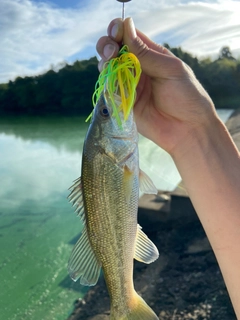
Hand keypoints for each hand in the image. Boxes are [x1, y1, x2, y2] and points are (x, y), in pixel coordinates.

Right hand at [96, 18, 216, 156]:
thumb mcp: (170, 69)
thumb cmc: (186, 96)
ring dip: (104, 63)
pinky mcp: (123, 103)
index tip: (115, 31)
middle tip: (111, 51)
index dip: (119, 30)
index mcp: (151, 56)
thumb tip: (126, 26)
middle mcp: (138, 69)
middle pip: (114, 51)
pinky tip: (110, 81)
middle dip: (107, 45)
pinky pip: (109, 90)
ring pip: (108, 69)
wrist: (187, 129)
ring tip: (109, 63)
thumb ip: (146, 53)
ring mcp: (129, 86)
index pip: (129, 37)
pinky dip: (106, 83)